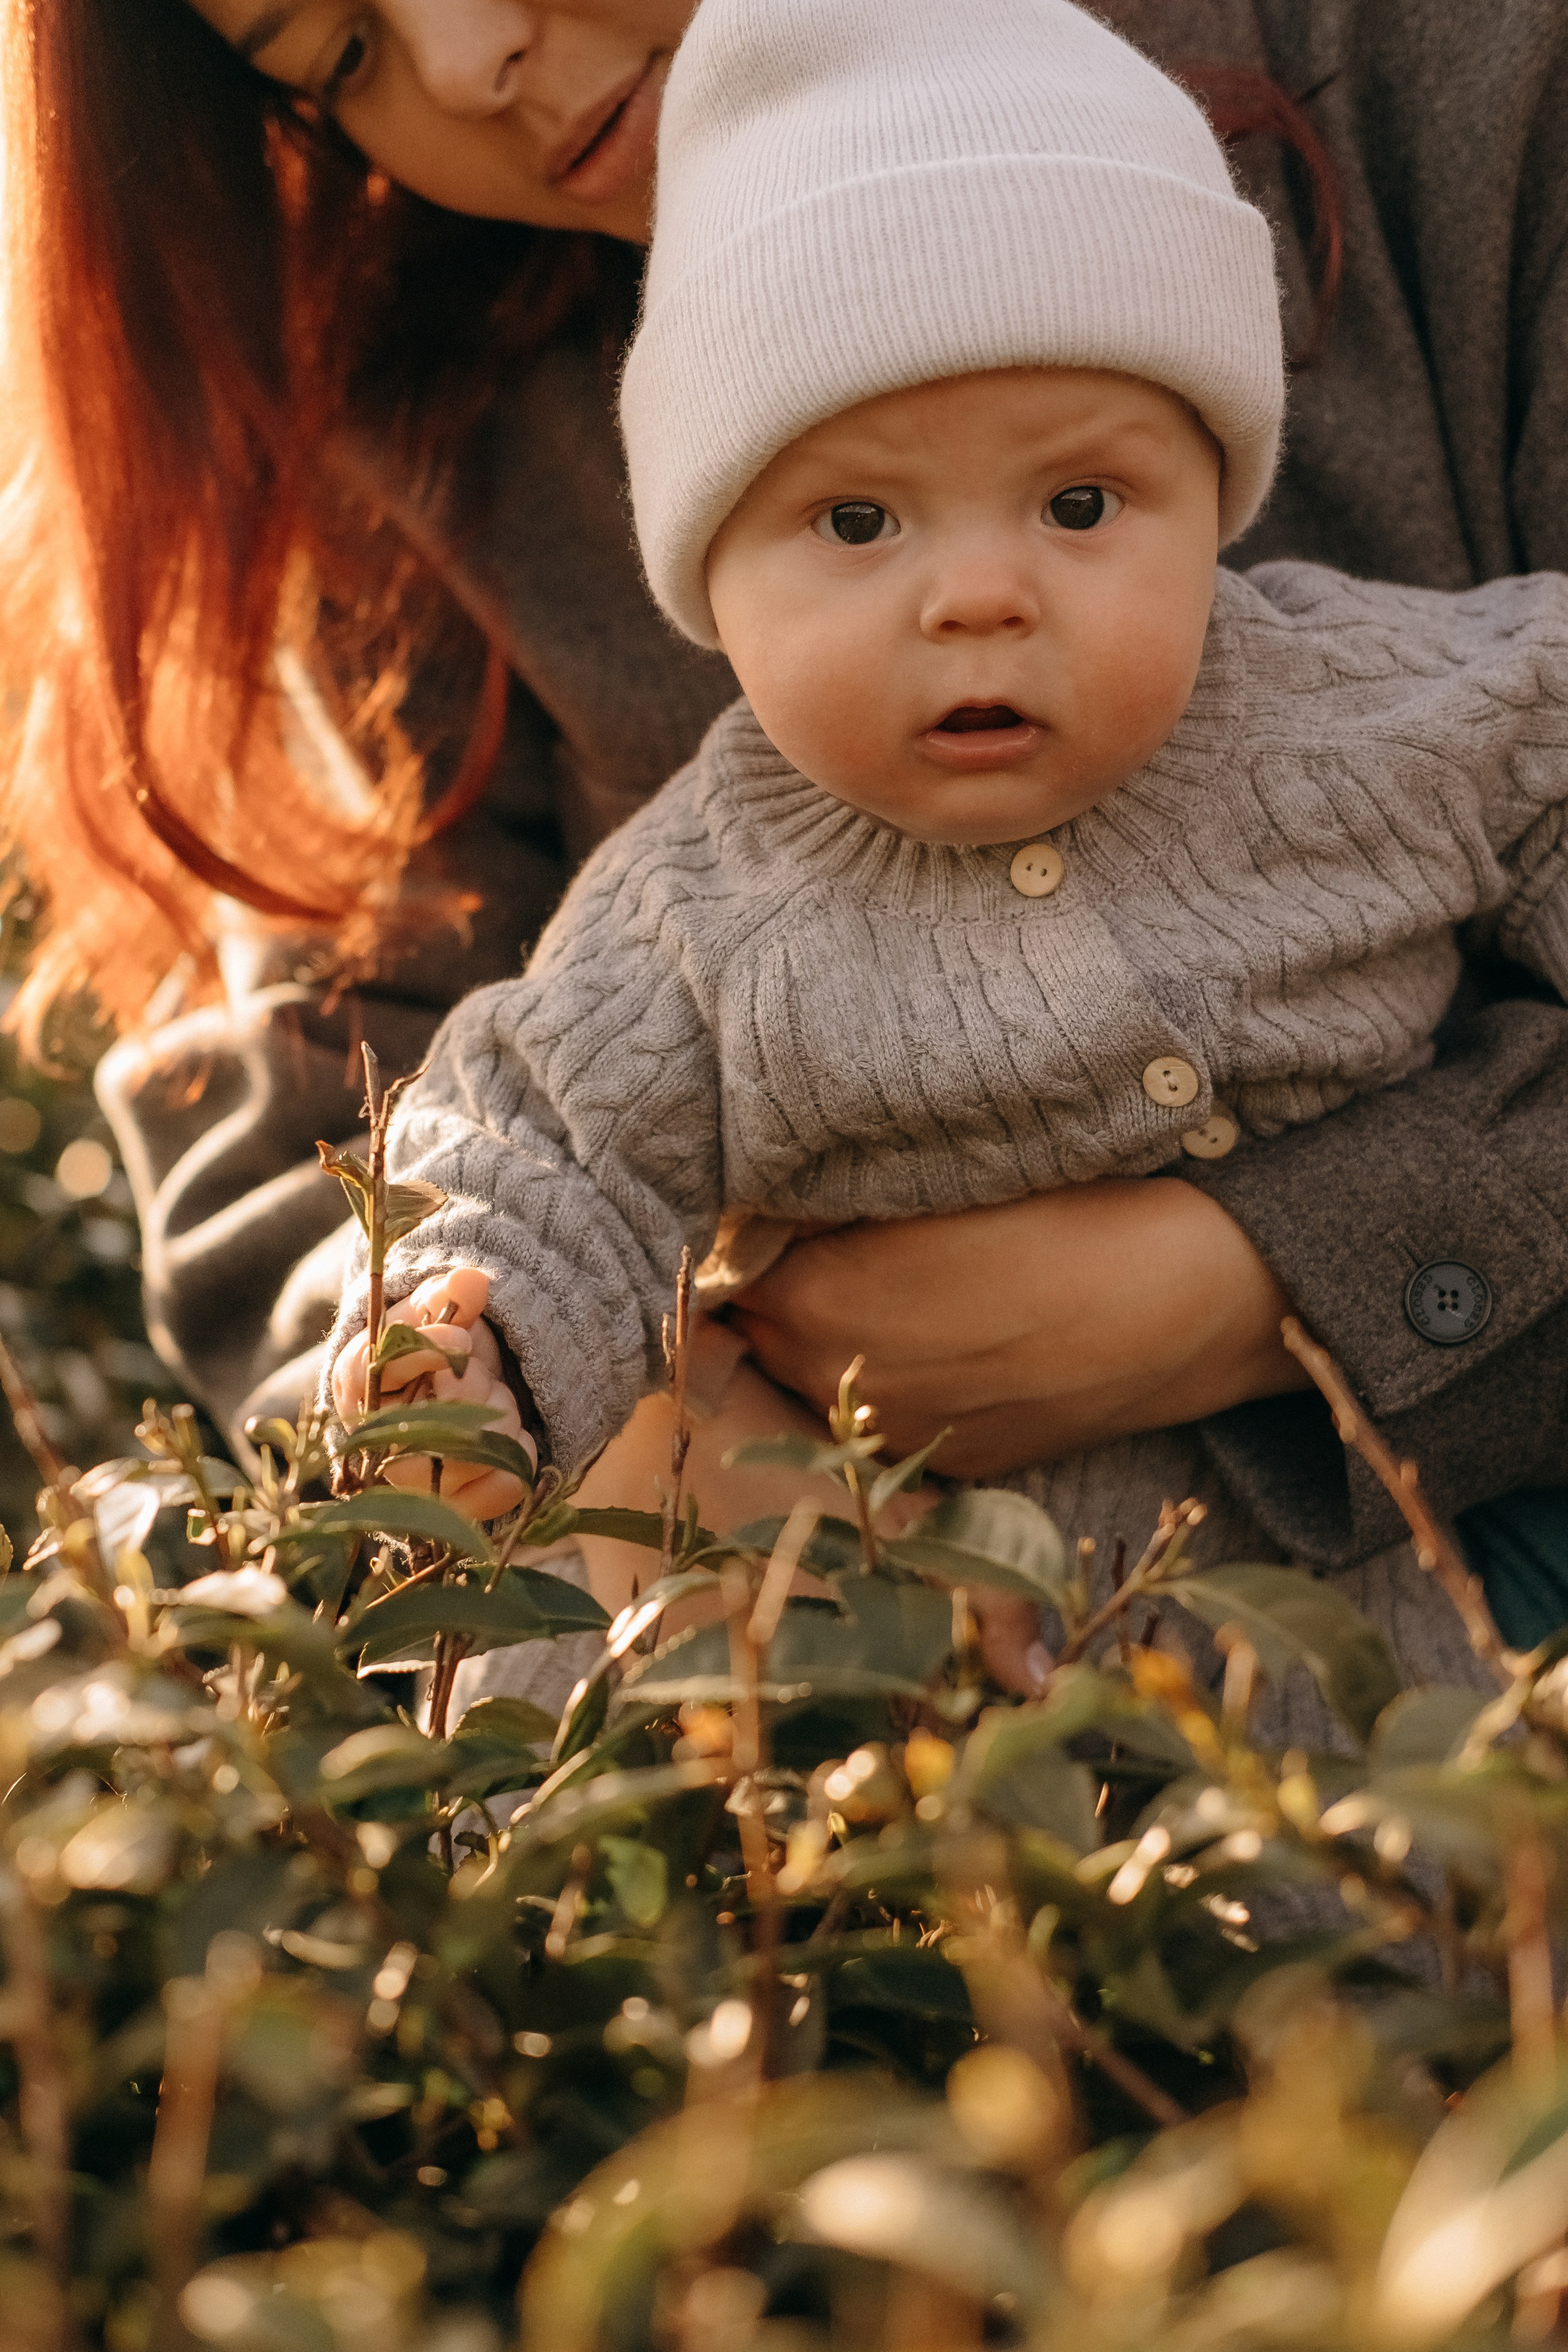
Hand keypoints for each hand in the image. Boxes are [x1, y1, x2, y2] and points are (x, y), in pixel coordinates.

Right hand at [331, 1268, 535, 1520]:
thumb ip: (449, 1295)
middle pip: (427, 1418)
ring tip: (496, 1399)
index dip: (422, 1354)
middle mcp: (374, 1439)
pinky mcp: (450, 1505)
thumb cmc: (439, 1344)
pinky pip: (491, 1495)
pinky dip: (517, 1462)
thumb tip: (469, 1281)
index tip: (461, 1337)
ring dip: (497, 1417)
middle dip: (470, 1385)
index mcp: (358, 1380)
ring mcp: (412, 1480)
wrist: (454, 1390)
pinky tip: (518, 1438)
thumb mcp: (440, 1311)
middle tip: (477, 1370)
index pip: (373, 1372)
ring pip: (465, 1457)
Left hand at [730, 1178, 1307, 1479]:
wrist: (1191, 1302)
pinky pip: (884, 1417)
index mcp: (818, 1300)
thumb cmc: (1073, 1214)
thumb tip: (774, 1208)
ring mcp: (895, 1435)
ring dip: (834, 1336)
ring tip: (896, 1284)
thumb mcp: (939, 1184)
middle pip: (764, 1329)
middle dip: (785, 1286)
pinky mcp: (951, 1464)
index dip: (757, 1231)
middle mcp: (837, 1381)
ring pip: (818, 1378)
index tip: (785, 1198)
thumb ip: (837, 1207)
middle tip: (833, 1235)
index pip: (731, 1265)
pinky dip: (894, 1378)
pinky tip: (949, 1334)